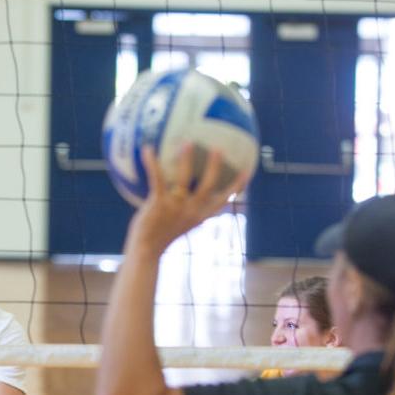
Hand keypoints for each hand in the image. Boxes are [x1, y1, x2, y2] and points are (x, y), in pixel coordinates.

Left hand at [129, 143, 250, 252]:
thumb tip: (181, 192)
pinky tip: (148, 149)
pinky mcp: (159, 204)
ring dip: (187, 159)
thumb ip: (183, 210)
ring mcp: (176, 207)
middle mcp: (192, 210)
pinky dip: (152, 163)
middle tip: (218, 148)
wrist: (146, 252)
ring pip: (186, 178)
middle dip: (216, 167)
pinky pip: (157, 178)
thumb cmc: (160, 237)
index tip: (247, 171)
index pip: (224, 200)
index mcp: (200, 216)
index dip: (237, 186)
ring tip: (187, 142)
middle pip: (210, 185)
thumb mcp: (178, 224)